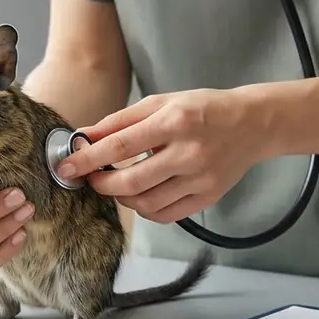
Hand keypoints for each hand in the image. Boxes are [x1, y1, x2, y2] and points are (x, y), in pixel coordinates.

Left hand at [55, 89, 267, 222]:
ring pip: (147, 203)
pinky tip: (141, 195)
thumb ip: (120, 122)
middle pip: (131, 182)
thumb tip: (84, 139)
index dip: (88, 159)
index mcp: (174, 121)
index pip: (120, 146)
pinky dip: (145, 209)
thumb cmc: (202, 109)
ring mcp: (201, 179)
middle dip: (102, 184)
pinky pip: (166, 215)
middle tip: (92, 179)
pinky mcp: (208, 197)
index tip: (66, 167)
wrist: (252, 124)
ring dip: (122, 198)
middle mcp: (189, 152)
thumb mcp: (161, 103)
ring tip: (117, 185)